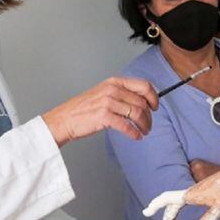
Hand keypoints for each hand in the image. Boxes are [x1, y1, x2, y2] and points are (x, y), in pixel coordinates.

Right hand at [43, 77, 157, 146]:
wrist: (65, 119)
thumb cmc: (84, 108)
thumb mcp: (104, 93)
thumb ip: (122, 94)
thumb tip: (143, 101)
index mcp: (114, 82)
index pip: (144, 86)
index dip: (154, 97)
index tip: (155, 107)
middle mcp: (112, 90)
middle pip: (142, 102)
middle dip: (149, 116)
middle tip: (149, 125)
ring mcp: (108, 102)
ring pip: (137, 114)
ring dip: (144, 125)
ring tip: (144, 131)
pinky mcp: (104, 116)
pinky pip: (127, 125)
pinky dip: (134, 133)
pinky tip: (136, 136)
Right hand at [144, 161, 219, 219]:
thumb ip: (209, 219)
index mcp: (191, 195)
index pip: (167, 200)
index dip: (155, 207)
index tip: (147, 213)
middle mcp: (190, 192)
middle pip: (170, 204)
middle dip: (165, 217)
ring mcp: (195, 190)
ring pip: (177, 201)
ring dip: (171, 212)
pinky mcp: (201, 190)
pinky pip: (184, 199)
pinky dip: (178, 207)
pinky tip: (181, 210)